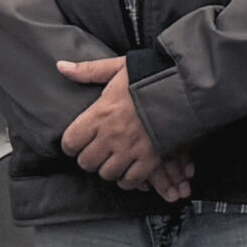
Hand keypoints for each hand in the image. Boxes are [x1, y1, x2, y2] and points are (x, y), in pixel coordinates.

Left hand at [58, 57, 187, 194]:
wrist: (185, 89)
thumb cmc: (151, 77)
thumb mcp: (117, 68)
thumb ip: (88, 70)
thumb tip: (61, 66)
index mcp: (100, 113)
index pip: (70, 141)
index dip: (71, 145)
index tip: (77, 143)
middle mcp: (112, 135)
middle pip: (87, 162)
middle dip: (89, 159)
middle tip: (96, 153)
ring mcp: (131, 150)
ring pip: (107, 173)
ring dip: (108, 170)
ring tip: (113, 162)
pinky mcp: (150, 160)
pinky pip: (131, 180)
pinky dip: (128, 180)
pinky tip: (128, 172)